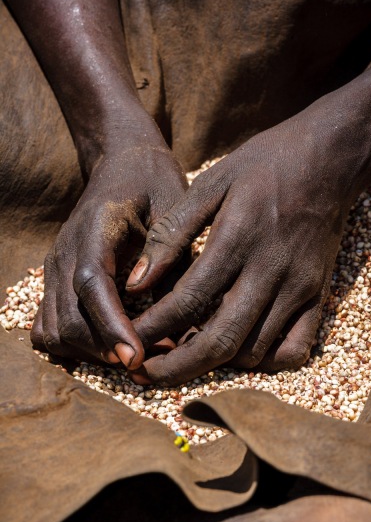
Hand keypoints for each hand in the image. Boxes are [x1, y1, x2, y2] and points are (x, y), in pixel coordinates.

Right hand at [31, 125, 186, 367]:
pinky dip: (70, 344)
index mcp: (95, 229)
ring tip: (132, 354)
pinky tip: (104, 344)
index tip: (135, 357)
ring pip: (54, 329)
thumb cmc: (154, 182)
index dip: (111, 325)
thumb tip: (165, 310)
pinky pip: (47, 325)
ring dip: (89, 351)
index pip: (92, 284)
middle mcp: (65, 251)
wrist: (123, 160)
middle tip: (150, 361)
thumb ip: (170, 256)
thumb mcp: (173, 208)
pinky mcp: (56, 278)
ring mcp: (55, 266)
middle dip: (105, 348)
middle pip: (68, 317)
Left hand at [126, 97, 370, 384]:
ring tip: (183, 356)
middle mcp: (270, 271)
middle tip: (143, 376)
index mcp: (238, 239)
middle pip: (219, 341)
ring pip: (253, 351)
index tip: (129, 342)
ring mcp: (299, 288)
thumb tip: (137, 281)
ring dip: (214, 363)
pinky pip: (293, 349)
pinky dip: (262, 361)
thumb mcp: (211, 182)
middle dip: (175, 367)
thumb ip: (172, 232)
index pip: (187, 301)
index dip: (152, 328)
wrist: (330, 159)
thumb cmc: (264, 165)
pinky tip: (239, 350)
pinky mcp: (318, 296)